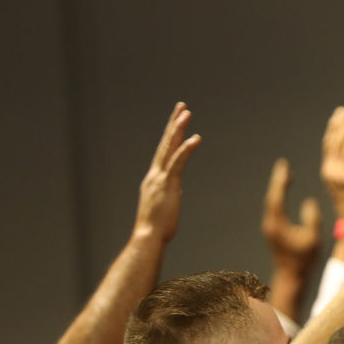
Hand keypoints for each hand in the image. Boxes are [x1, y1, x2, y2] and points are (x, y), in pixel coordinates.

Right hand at [134, 103, 201, 242]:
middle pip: (165, 143)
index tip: (177, 120)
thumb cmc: (157, 228)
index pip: (163, 152)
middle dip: (174, 124)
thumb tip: (175, 189)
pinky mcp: (168, 184)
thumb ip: (169, 193)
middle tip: (181, 106)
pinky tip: (196, 138)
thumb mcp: (164, 205)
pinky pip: (178, 162)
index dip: (170, 135)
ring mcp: (160, 178)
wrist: (148, 238)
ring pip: (170, 148)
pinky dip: (186, 149)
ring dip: (178, 129)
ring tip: (186, 112)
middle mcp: (155, 175)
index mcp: (154, 179)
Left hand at [263, 158, 321, 272]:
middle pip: (272, 197)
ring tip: (286, 176)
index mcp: (278, 223)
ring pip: (271, 203)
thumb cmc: (303, 259)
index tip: (284, 165)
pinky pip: (274, 209)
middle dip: (278, 181)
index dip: (280, 179)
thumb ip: (312, 218)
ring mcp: (270, 228)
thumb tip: (309, 202)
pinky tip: (283, 195)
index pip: (277, 196)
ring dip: (278, 189)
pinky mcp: (272, 231)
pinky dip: (278, 198)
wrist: (290, 276)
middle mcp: (270, 223)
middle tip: (283, 166)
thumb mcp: (312, 238)